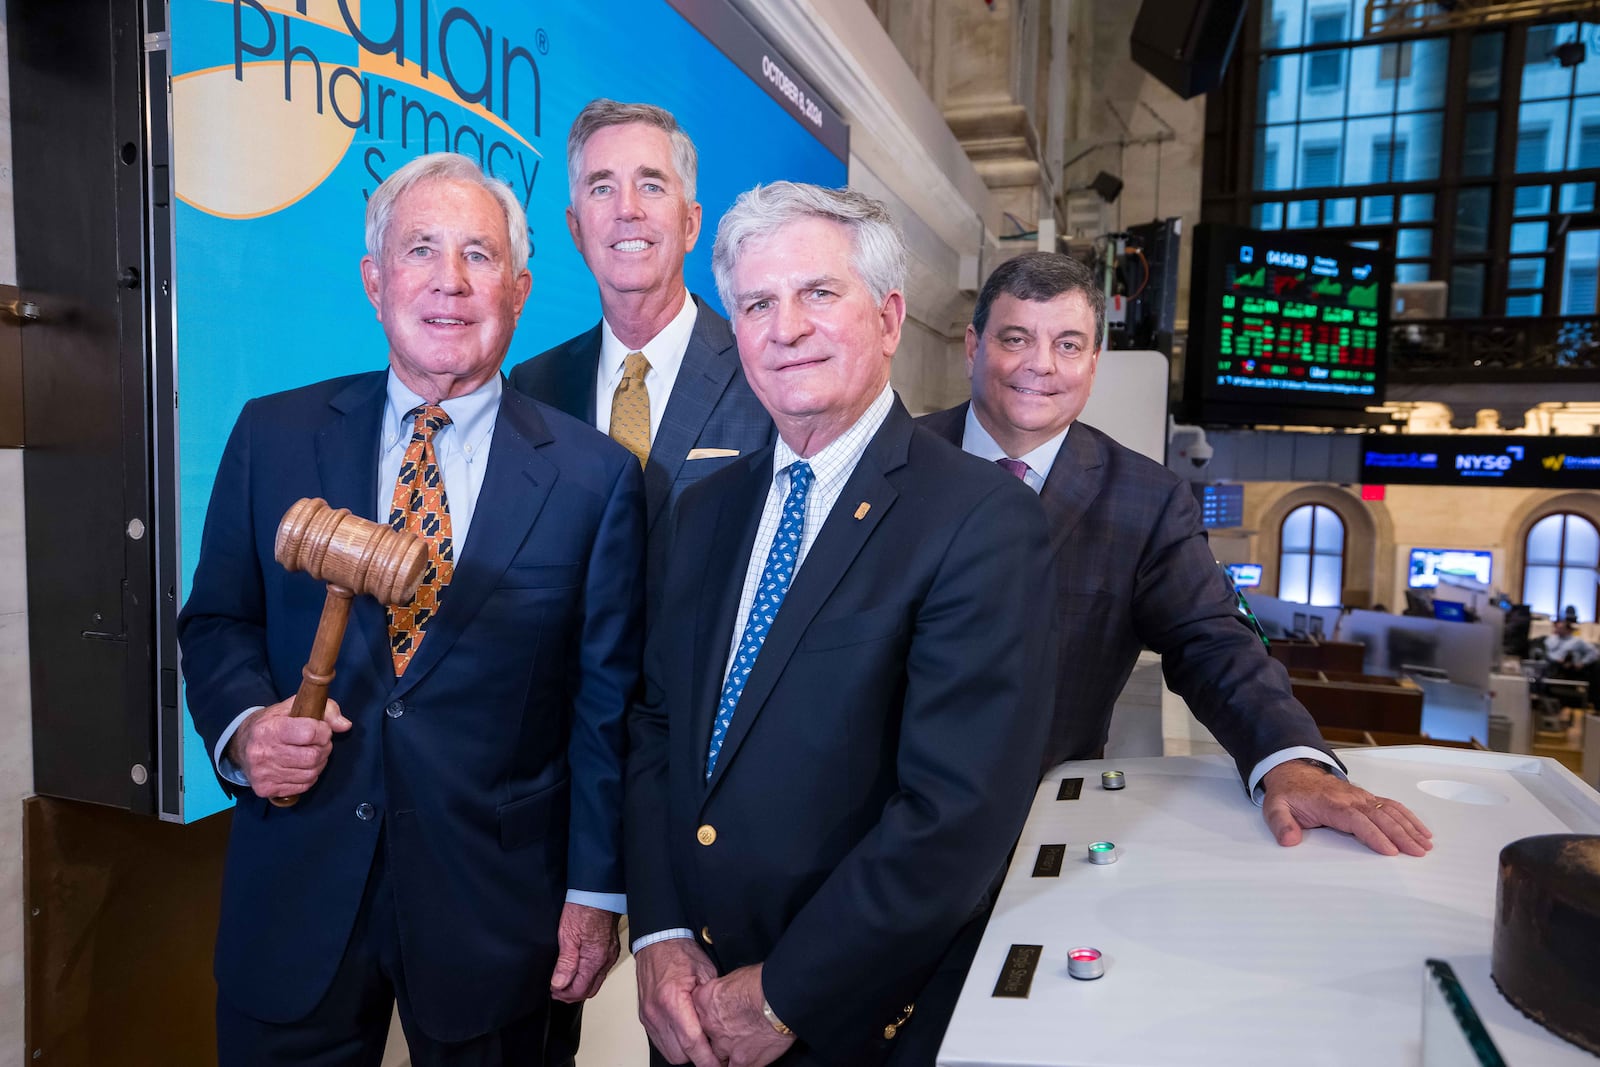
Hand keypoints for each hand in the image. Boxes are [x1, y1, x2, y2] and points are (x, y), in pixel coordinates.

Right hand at [227, 696, 350, 799]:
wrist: (242, 744)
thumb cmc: (273, 723)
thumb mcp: (294, 707)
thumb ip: (325, 709)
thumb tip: (345, 725)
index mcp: (269, 729)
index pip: (310, 733)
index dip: (323, 731)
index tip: (321, 729)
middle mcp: (262, 753)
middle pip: (312, 757)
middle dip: (323, 749)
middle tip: (319, 743)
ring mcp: (263, 773)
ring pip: (310, 774)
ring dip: (318, 764)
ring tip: (310, 754)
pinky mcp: (265, 789)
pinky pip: (302, 787)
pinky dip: (308, 777)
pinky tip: (301, 767)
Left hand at [550, 903, 619, 1002]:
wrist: (598, 892)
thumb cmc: (583, 909)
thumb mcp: (567, 935)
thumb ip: (565, 963)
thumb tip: (559, 984)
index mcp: (595, 959)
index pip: (580, 990)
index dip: (564, 994)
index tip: (552, 991)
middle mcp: (606, 960)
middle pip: (590, 990)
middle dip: (572, 993)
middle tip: (556, 990)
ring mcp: (611, 955)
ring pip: (596, 981)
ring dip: (580, 985)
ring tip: (564, 981)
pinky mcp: (611, 949)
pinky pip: (600, 970)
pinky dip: (588, 975)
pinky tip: (578, 970)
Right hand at [635, 938, 719, 1066]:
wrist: (656, 942)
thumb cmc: (679, 953)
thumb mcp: (706, 971)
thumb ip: (712, 1001)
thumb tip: (724, 1024)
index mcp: (672, 1000)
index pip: (692, 1043)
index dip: (708, 1060)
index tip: (720, 1066)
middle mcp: (656, 1013)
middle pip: (680, 1054)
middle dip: (698, 1057)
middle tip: (715, 1051)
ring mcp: (648, 1017)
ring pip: (669, 1052)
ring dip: (685, 1052)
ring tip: (701, 1042)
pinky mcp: (645, 1019)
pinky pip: (660, 1043)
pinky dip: (674, 1044)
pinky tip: (686, 1035)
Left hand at [692, 964, 795, 1066]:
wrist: (780, 998)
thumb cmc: (763, 982)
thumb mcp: (734, 977)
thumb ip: (724, 991)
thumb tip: (728, 994)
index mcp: (704, 1000)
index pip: (696, 1012)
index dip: (708, 1016)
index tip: (715, 1016)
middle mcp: (709, 1024)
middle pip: (705, 1036)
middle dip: (715, 1036)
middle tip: (729, 1032)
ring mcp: (724, 1045)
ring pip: (716, 1057)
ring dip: (725, 1054)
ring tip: (740, 1048)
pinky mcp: (742, 1060)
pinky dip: (741, 1064)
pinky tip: (748, 1059)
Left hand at [1261, 760, 1432, 856]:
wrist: (1293, 772)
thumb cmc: (1289, 793)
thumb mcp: (1275, 807)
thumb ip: (1281, 824)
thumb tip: (1288, 840)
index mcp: (1331, 803)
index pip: (1357, 820)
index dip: (1374, 835)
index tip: (1390, 850)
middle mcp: (1350, 799)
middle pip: (1380, 817)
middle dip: (1401, 835)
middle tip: (1417, 852)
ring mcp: (1360, 797)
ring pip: (1390, 811)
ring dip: (1409, 827)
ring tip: (1424, 844)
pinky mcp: (1366, 798)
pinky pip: (1391, 806)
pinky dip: (1408, 817)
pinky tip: (1421, 830)